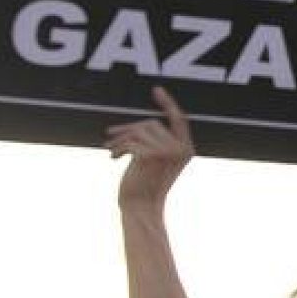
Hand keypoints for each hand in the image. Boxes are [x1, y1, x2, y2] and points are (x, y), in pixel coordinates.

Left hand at [108, 87, 193, 208]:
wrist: (141, 208)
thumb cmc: (144, 188)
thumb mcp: (154, 163)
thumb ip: (154, 144)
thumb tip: (131, 127)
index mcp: (186, 150)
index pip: (179, 120)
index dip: (168, 103)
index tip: (157, 90)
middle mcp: (181, 149)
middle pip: (151, 124)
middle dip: (128, 130)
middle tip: (110, 139)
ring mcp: (168, 152)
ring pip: (139, 130)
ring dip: (120, 140)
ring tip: (112, 152)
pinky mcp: (152, 155)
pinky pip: (130, 140)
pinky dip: (118, 148)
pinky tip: (113, 159)